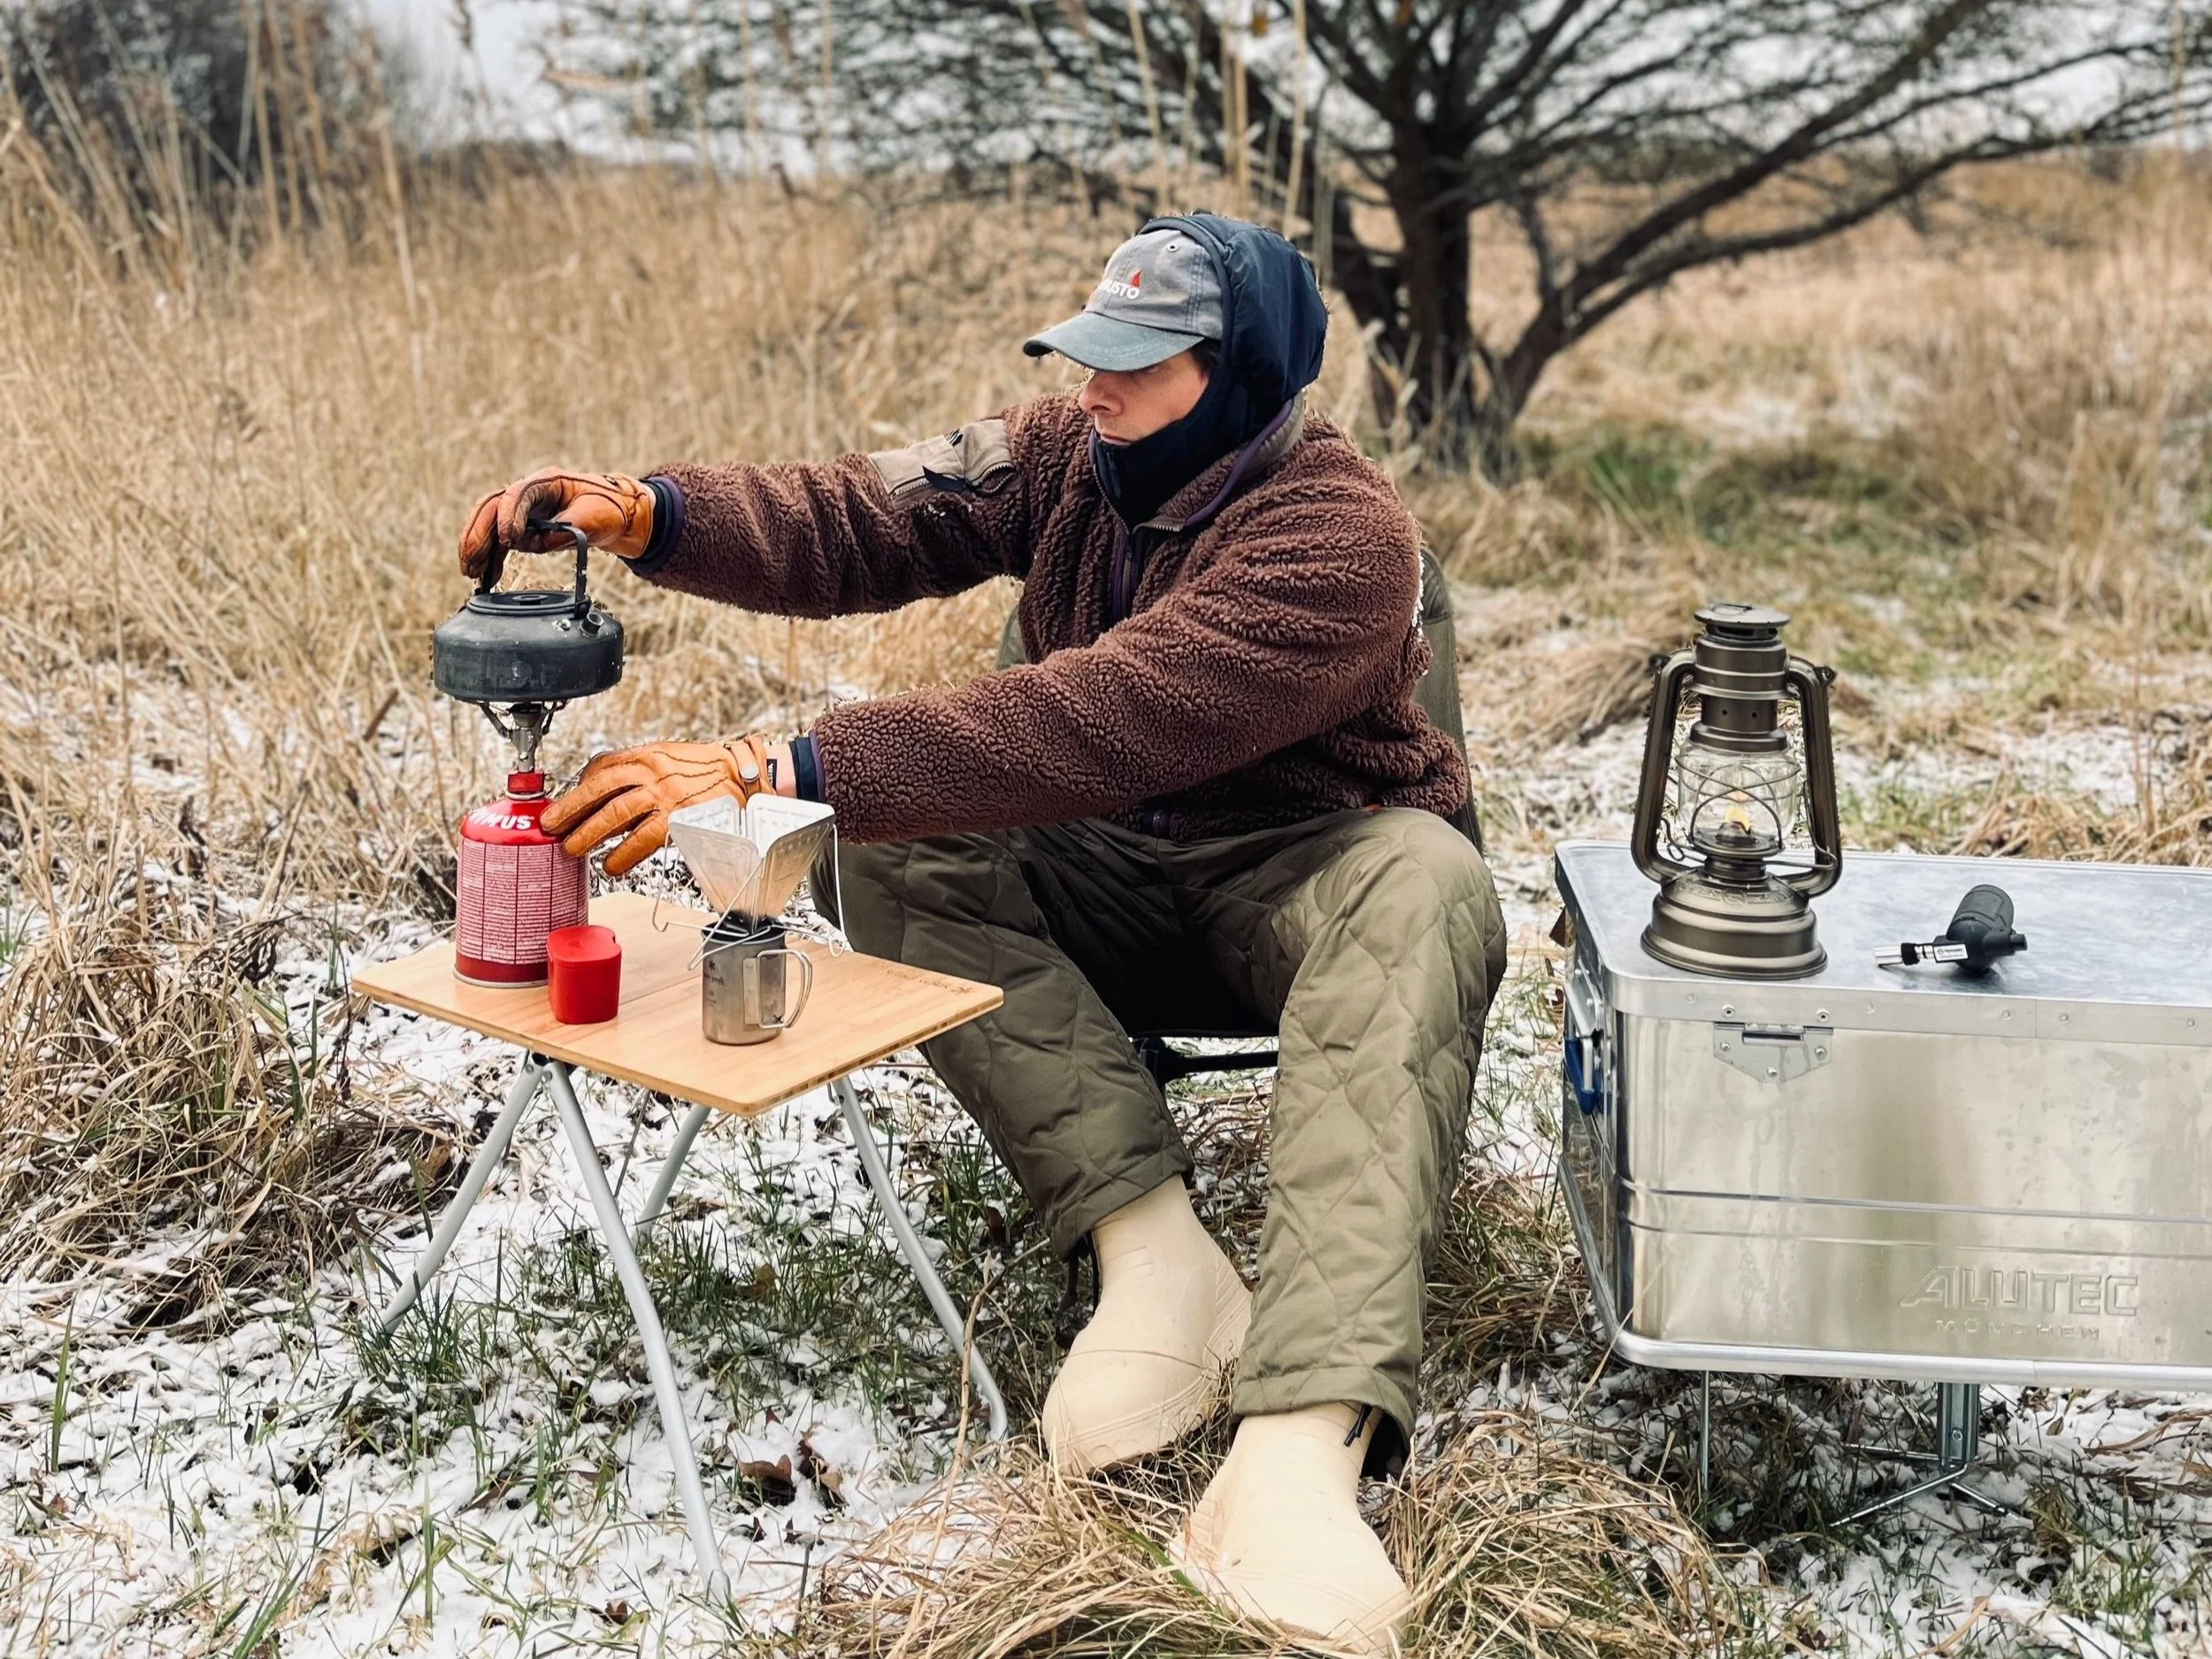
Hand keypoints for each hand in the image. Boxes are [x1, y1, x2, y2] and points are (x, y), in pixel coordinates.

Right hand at [458, 468, 654, 585]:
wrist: (618, 513)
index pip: (516, 495)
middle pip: (491, 508)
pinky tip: (485, 576)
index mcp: (545, 482)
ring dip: (477, 549)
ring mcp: (523, 512)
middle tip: (470, 560)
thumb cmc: (607, 508)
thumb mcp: (593, 516)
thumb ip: (565, 528)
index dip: (508, 517)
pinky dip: (492, 558)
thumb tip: (538, 541)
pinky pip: (501, 542)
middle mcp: (528, 495)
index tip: (508, 540)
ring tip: (469, 572)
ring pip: (490, 526)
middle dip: (478, 535)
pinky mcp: (524, 529)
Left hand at [542, 736, 775, 877]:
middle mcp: (654, 770)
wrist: (750, 775)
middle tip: (552, 827)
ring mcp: (666, 794)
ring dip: (589, 833)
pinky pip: (643, 839)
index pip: (603, 767)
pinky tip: (612, 864)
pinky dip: (623, 854)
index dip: (578, 787)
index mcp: (649, 754)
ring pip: (616, 813)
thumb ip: (640, 772)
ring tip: (573, 849)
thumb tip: (605, 795)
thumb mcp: (671, 758)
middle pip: (601, 788)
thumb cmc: (711, 771)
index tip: (563, 804)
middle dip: (571, 809)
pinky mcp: (680, 818)